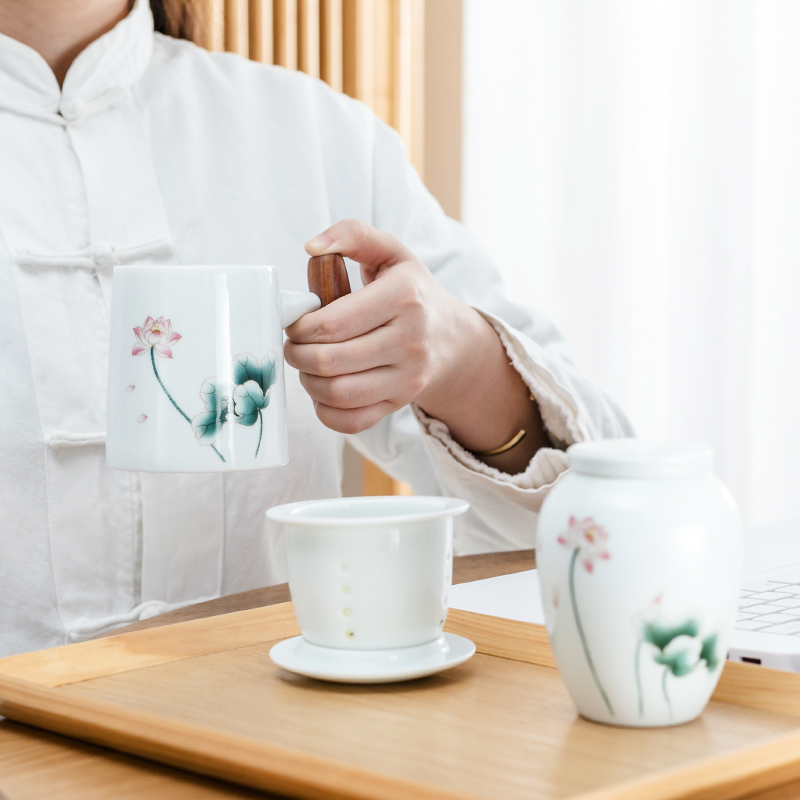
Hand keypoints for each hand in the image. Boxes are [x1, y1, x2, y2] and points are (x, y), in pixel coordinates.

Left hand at [284, 219, 547, 472]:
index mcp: (404, 297)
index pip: (332, 322)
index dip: (299, 326)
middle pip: (330, 361)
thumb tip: (312, 247)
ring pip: (338, 393)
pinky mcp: (401, 403)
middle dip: (297, 354)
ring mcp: (408, 377)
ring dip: (308, 382)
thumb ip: (352, 234)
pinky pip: (353, 421)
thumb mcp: (391, 252)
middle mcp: (410, 340)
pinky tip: (323, 391)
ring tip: (307, 365)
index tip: (294, 322)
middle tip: (293, 345)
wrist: (450, 336)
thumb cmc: (411, 291)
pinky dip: (326, 412)